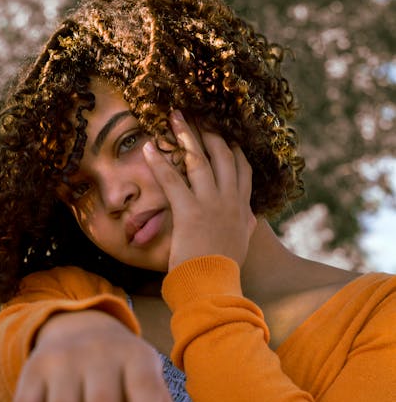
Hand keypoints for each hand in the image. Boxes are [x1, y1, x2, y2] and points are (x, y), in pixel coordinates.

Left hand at [143, 111, 256, 269]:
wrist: (213, 286)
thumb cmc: (223, 270)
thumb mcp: (242, 245)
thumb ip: (248, 228)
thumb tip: (253, 219)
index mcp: (242, 209)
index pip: (243, 170)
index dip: (234, 148)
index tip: (225, 133)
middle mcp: (229, 201)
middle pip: (223, 156)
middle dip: (210, 132)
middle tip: (197, 115)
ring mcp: (210, 204)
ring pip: (199, 160)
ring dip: (185, 135)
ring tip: (174, 116)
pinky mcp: (189, 212)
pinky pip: (172, 180)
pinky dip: (159, 162)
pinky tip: (148, 147)